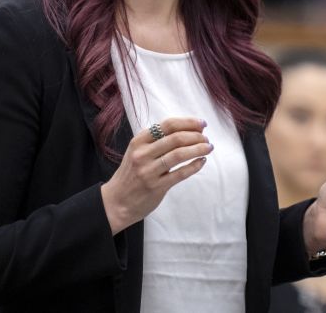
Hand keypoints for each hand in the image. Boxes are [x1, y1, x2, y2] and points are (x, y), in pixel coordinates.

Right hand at [100, 117, 211, 233]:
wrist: (116, 202)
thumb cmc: (131, 174)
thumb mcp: (137, 151)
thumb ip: (156, 141)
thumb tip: (187, 130)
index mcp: (139, 141)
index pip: (167, 125)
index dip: (188, 122)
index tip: (202, 124)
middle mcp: (142, 154)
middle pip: (175, 138)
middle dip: (196, 136)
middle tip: (206, 139)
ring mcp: (149, 171)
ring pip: (179, 154)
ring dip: (198, 149)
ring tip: (208, 148)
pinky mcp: (156, 187)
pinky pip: (180, 174)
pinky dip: (194, 166)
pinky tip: (201, 162)